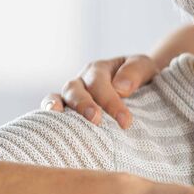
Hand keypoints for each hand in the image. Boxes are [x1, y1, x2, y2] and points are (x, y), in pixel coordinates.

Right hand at [42, 55, 163, 129]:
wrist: (139, 83)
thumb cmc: (139, 76)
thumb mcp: (144, 66)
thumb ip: (134, 72)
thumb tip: (120, 88)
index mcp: (99, 69)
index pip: (100, 84)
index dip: (111, 102)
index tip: (125, 122)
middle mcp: (81, 81)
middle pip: (75, 89)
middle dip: (84, 105)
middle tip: (96, 120)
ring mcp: (72, 95)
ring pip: (59, 97)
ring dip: (59, 108)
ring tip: (60, 120)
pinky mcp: (68, 110)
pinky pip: (53, 109)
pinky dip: (49, 116)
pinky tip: (50, 126)